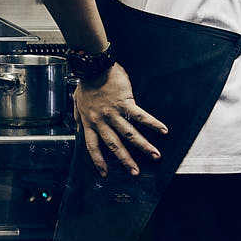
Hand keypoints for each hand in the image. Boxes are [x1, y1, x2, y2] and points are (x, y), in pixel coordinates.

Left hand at [72, 63, 167, 177]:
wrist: (93, 66)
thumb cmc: (87, 83)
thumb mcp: (77, 102)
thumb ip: (78, 117)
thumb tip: (77, 129)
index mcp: (89, 122)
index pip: (93, 147)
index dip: (98, 161)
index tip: (104, 174)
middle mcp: (101, 120)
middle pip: (114, 145)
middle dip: (126, 160)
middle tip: (135, 172)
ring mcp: (113, 112)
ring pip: (130, 134)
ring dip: (144, 146)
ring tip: (155, 155)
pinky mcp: (125, 102)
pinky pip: (140, 116)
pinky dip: (153, 124)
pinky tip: (163, 130)